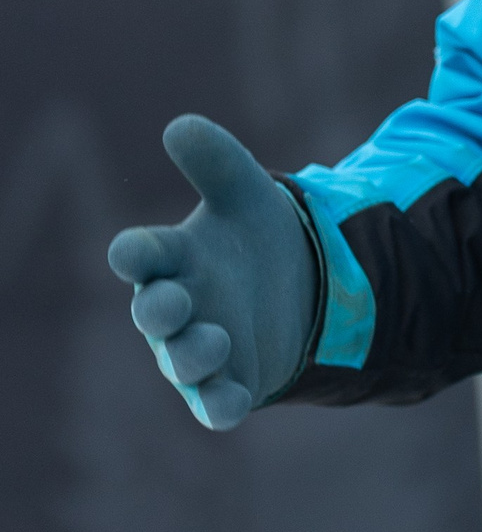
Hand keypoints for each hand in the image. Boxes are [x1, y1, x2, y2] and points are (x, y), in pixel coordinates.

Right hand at [109, 118, 319, 429]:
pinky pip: (215, 404)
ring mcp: (197, 348)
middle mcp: (176, 305)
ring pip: (181, 361)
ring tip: (218, 339)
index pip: (140, 253)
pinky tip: (234, 402)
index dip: (134, 253)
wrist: (302, 284)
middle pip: (152, 311)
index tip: (130, 250)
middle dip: (159, 308)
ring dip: (193, 354)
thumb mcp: (246, 192)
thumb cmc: (253, 237)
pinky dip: (220, 405)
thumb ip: (216, 160)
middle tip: (175, 301)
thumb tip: (180, 125)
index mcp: (173, 256)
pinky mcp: (228, 383)